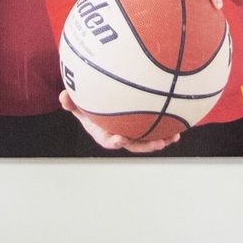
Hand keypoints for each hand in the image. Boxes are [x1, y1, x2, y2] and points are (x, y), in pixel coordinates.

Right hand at [60, 90, 179, 153]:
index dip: (115, 142)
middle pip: (134, 144)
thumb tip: (63, 97)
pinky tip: (180, 123)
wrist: (99, 102)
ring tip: (174, 137)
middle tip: (157, 143)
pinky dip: (167, 127)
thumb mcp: (76, 103)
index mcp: (104, 133)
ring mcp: (133, 132)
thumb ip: (70, 102)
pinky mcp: (143, 126)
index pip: (109, 140)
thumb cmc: (88, 103)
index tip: (120, 139)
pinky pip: (156, 128)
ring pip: (148, 139)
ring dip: (162, 139)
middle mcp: (120, 135)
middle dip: (146, 146)